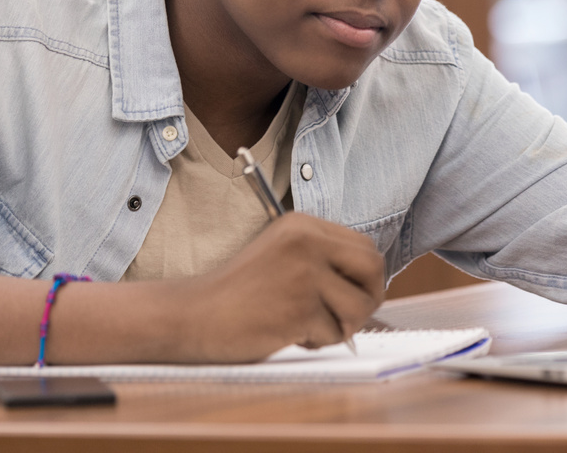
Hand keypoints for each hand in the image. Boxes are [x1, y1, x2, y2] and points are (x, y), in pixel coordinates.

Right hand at [178, 213, 384, 361]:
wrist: (193, 315)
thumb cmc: (238, 293)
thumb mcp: (281, 255)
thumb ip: (321, 258)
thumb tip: (372, 283)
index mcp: (303, 224)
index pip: (364, 246)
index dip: (365, 276)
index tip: (352, 294)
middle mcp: (307, 241)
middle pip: (373, 268)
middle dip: (369, 298)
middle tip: (346, 316)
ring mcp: (304, 273)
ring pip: (360, 305)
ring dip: (341, 325)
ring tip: (308, 326)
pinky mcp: (300, 308)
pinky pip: (334, 333)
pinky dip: (316, 341)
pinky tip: (289, 334)